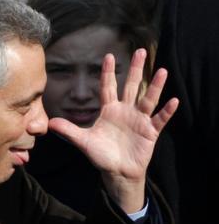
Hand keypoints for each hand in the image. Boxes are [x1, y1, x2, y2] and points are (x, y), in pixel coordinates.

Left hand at [48, 49, 177, 212]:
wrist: (117, 172)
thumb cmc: (101, 155)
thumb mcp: (84, 141)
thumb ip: (69, 131)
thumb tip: (49, 124)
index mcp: (109, 111)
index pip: (108, 87)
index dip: (108, 73)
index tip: (109, 55)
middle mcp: (125, 111)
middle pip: (131, 86)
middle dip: (135, 69)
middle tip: (140, 51)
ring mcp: (139, 120)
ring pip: (148, 99)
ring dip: (155, 86)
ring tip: (162, 71)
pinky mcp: (150, 132)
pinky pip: (159, 119)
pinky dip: (166, 111)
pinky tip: (173, 101)